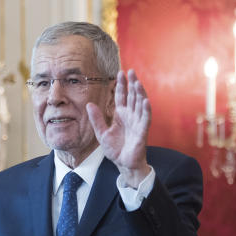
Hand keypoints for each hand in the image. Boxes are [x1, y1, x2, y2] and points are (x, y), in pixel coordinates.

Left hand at [86, 69, 151, 187]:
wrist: (122, 163)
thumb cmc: (114, 149)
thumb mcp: (101, 133)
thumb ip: (96, 119)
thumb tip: (89, 104)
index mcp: (121, 114)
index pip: (122, 96)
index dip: (122, 85)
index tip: (120, 73)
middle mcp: (131, 116)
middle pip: (133, 96)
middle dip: (132, 84)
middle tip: (131, 71)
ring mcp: (137, 122)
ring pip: (140, 104)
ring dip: (140, 93)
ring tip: (137, 82)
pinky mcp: (142, 131)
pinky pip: (145, 118)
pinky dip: (146, 109)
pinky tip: (145, 100)